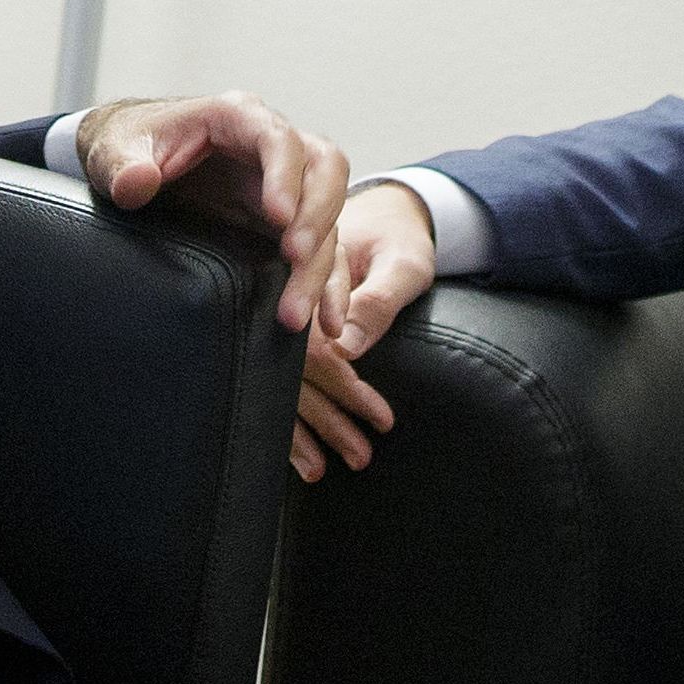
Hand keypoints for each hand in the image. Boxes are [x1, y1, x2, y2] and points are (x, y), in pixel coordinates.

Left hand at [77, 93, 350, 337]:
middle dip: (317, 215)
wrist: (133, 156)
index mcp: (236, 117)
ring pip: (328, 215)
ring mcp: (284, 184)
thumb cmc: (130, 143)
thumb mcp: (114, 149)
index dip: (285, 175)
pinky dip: (328, 285)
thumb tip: (136, 184)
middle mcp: (271, 147)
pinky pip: (322, 249)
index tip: (279, 216)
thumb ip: (122, 165)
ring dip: (319, 265)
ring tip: (295, 314)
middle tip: (296, 257)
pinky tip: (328, 323)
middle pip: (324, 169)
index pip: (278, 138)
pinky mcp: (284, 221)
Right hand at [292, 180, 436, 482]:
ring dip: (306, 430)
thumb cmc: (399, 236)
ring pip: (286, 382)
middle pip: (299, 368)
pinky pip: (281, 383)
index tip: (380, 419)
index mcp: (312, 269)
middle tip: (361, 456)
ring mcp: (279, 315)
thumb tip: (345, 348)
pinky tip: (302, 460)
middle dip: (326, 418)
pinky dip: (291, 424)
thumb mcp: (404, 261)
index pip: (316, 336)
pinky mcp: (284, 332)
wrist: (385, 212)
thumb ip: (378, 299)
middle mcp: (287, 294)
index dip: (345, 383)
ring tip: (325, 472)